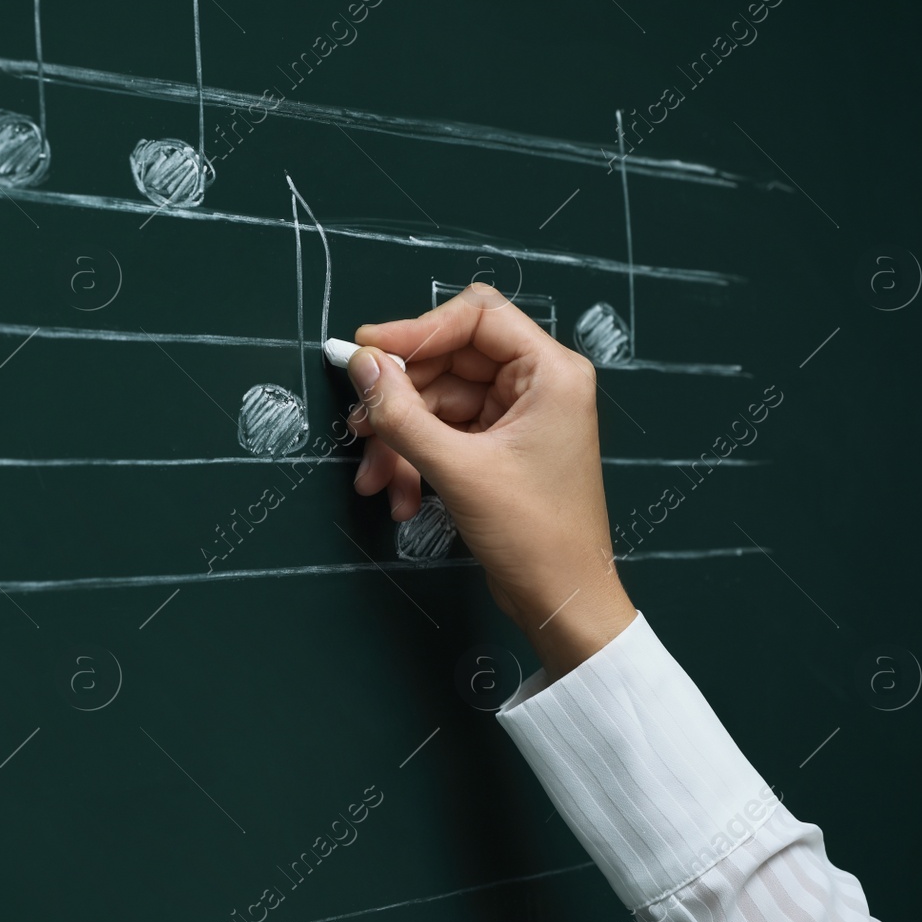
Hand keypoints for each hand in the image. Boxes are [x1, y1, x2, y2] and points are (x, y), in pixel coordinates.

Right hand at [344, 284, 636, 677]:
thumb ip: (402, 413)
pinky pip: (445, 435)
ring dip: (400, 441)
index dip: (416, 329)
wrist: (562, 603)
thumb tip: (361, 365)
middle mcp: (536, 385)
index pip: (475, 318)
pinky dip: (416, 461)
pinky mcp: (499, 449)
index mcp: (549, 372)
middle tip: (360, 427)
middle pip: (448, 361)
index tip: (368, 352)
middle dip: (400, 400)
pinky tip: (400, 497)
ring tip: (376, 481)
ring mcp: (517, 418)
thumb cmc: (534, 535)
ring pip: (438, 404)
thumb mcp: (458, 469)